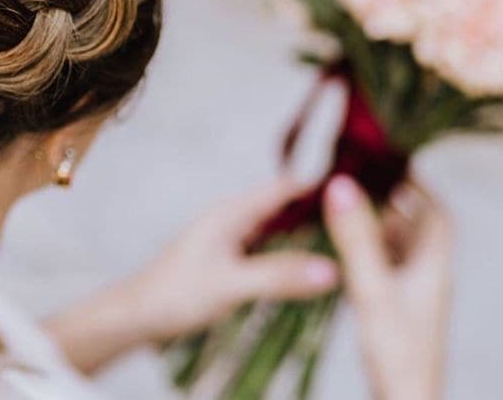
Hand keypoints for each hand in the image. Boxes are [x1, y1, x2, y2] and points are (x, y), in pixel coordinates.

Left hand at [44, 178, 338, 373]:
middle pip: (285, 206)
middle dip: (321, 211)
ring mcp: (230, 239)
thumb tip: (332, 269)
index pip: (285, 187)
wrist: (138, 315)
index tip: (360, 191)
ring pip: (278, 229)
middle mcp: (232, 219)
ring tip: (347, 243)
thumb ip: (280, 277)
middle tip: (365, 221)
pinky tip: (310, 269)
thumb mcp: (232, 285)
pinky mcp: (228, 259)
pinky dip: (291, 254)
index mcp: (231, 212)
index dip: (320, 186)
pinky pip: (269, 248)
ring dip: (307, 234)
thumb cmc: (175, 294)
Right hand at [324, 175, 452, 399]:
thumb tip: (341, 184)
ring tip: (341, 211)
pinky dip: (366, 255)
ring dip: (375, 229)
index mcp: (432, 268)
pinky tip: (341, 255)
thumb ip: (356, 238)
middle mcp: (426, 279)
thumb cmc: (396, 355)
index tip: (388, 165)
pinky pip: (384, 272)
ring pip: (398, 252)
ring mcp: (411, 299)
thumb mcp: (371, 289)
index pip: (436, 216)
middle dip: (389, 203)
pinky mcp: (395, 315)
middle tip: (355, 182)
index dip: (416, 187)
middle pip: (416, 230)